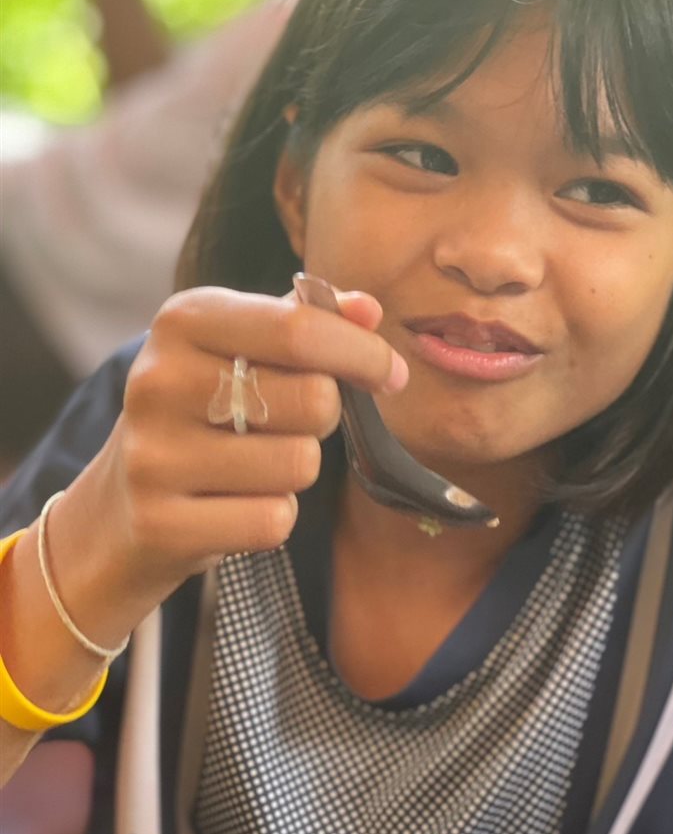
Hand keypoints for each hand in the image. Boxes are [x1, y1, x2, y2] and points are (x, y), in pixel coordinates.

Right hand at [86, 286, 407, 595]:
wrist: (120, 504)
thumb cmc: (205, 413)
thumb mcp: (243, 351)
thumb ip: (309, 324)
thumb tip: (368, 310)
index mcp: (185, 321)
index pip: (300, 329)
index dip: (363, 354)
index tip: (391, 374)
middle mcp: (160, 380)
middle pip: (313, 400)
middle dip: (323, 419)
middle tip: (288, 425)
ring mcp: (154, 455)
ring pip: (299, 465)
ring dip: (296, 473)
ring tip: (251, 467)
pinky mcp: (161, 523)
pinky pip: (272, 521)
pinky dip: (272, 518)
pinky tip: (234, 506)